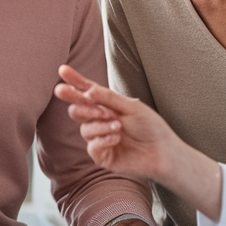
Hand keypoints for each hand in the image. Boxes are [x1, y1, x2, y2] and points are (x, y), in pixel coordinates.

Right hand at [54, 65, 182, 182]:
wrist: (163, 152)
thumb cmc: (151, 127)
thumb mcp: (131, 107)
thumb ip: (109, 98)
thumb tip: (87, 90)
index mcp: (106, 106)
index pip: (86, 92)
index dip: (74, 81)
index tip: (62, 70)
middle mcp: (99, 121)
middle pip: (76, 110)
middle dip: (81, 105)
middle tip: (91, 102)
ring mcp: (99, 139)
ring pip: (84, 129)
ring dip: (100, 124)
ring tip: (118, 126)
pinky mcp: (102, 156)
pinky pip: (92, 146)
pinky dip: (104, 139)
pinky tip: (117, 138)